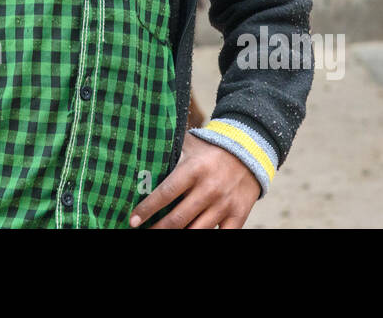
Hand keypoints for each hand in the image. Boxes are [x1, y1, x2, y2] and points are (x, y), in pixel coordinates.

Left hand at [128, 131, 259, 227]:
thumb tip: (141, 151)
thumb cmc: (211, 150)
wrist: (250, 152)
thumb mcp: (190, 145)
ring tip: (162, 236)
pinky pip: (220, 236)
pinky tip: (190, 236)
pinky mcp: (238, 215)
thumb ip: (169, 150)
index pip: (165, 193)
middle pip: (178, 219)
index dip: (147, 209)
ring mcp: (224, 204)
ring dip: (177, 236)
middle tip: (145, 233)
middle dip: (158, 229)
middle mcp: (209, 188)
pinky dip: (204, 238)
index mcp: (194, 170)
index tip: (133, 220)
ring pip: (196, 232)